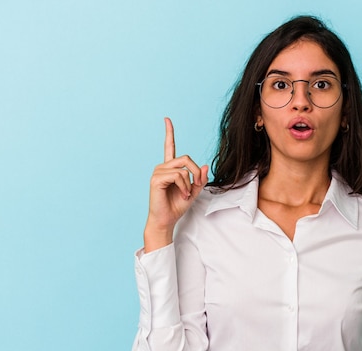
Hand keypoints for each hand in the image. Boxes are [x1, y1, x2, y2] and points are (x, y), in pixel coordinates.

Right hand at [143, 117, 207, 251]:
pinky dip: (184, 186)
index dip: (169, 133)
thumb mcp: (194, 191)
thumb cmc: (178, 206)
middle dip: (196, 172)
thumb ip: (200, 179)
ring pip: (183, 168)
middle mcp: (162, 167)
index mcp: (170, 168)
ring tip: (185, 194)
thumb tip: (205, 165)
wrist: (167, 220)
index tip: (167, 119)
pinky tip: (182, 194)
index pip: (169, 146)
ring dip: (189, 183)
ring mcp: (158, 172)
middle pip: (186, 158)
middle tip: (194, 186)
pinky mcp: (156, 179)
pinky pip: (178, 176)